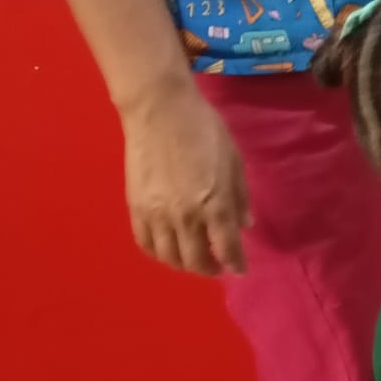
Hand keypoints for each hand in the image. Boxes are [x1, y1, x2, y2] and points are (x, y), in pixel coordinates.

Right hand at [122, 76, 249, 275]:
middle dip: (211, 268)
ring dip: (185, 264)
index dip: (236, 263)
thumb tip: (245, 224)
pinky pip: (146, 244)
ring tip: (195, 258)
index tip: (240, 269)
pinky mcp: (135, 208)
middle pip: (196, 260)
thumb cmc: (204, 129)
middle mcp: (185, 217)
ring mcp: (156, 215)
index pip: (227, 248)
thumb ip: (239, 195)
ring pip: (170, 258)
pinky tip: (169, 247)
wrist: (160, 111)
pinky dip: (159, 253)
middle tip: (218, 264)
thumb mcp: (233, 159)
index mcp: (214, 204)